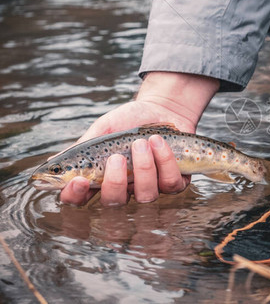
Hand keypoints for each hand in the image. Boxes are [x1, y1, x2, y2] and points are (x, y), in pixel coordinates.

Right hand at [60, 72, 218, 205]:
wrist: (163, 106)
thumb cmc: (129, 120)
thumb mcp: (104, 129)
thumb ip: (83, 146)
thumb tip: (53, 160)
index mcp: (100, 178)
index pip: (80, 200)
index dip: (76, 197)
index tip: (79, 180)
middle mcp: (124, 189)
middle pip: (113, 204)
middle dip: (114, 182)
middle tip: (116, 157)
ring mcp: (151, 188)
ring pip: (145, 196)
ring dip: (143, 168)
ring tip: (141, 142)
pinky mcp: (175, 183)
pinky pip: (170, 183)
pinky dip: (165, 161)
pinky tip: (159, 142)